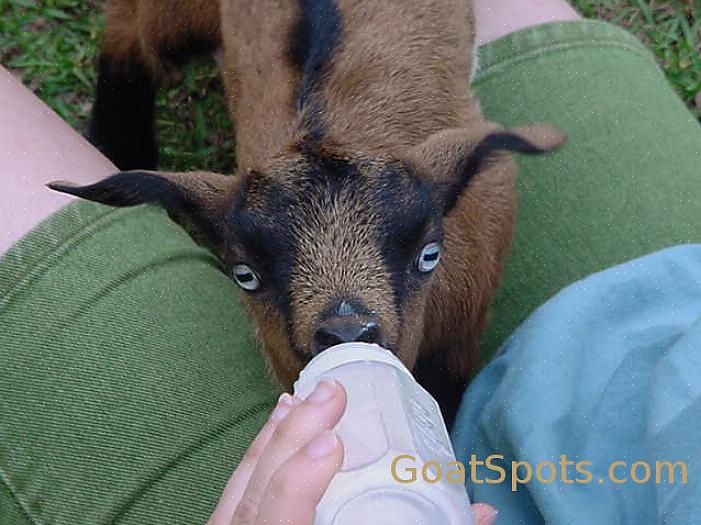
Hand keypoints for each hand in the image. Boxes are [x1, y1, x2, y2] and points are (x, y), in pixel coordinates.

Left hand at [207, 379, 497, 524]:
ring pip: (242, 482)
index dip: (296, 483)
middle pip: (257, 491)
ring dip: (275, 435)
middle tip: (331, 393)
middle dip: (293, 436)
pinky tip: (276, 424)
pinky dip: (259, 450)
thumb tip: (480, 515)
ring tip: (303, 396)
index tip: (332, 441)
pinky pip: (238, 486)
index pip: (274, 521)